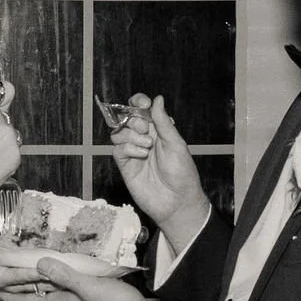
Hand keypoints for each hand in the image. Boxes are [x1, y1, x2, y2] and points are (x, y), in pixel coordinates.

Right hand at [110, 93, 208, 244]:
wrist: (177, 201)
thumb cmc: (182, 173)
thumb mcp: (176, 144)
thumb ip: (163, 122)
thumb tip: (157, 99)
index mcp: (159, 130)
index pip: (143, 110)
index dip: (138, 103)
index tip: (142, 103)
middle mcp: (144, 139)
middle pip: (128, 119)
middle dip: (135, 120)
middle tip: (146, 131)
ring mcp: (134, 152)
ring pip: (119, 133)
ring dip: (131, 135)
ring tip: (147, 147)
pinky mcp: (126, 166)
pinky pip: (118, 149)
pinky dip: (128, 148)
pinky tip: (141, 155)